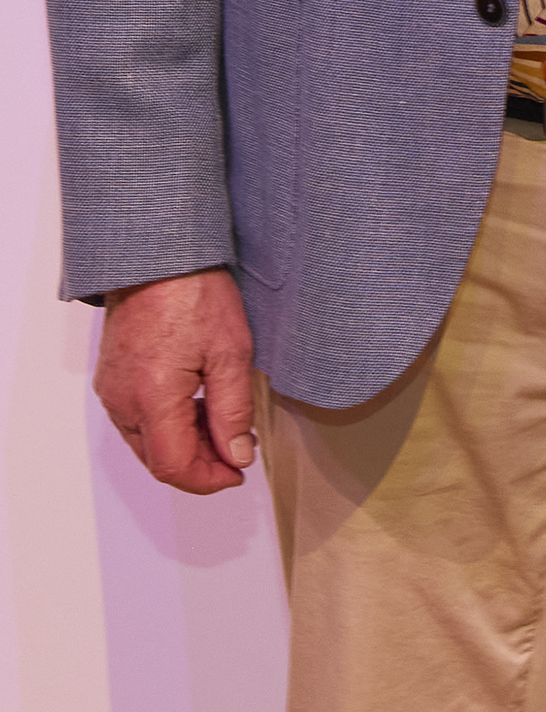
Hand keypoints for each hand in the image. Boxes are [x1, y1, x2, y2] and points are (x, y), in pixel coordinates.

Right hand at [95, 268, 257, 492]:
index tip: (237, 474)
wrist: (158, 260)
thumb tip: (237, 454)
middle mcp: (123, 402)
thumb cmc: (194, 296)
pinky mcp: (113, 380)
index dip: (207, 479)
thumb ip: (233, 411)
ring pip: (146, 443)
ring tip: (224, 426)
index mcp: (152, 399)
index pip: (173, 465)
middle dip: (199, 465)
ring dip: (184, 445)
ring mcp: (113, 392)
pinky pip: (137, 420)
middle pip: (157, 459)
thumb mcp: (231, 354)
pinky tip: (199, 408)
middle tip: (237, 452)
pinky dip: (168, 426)